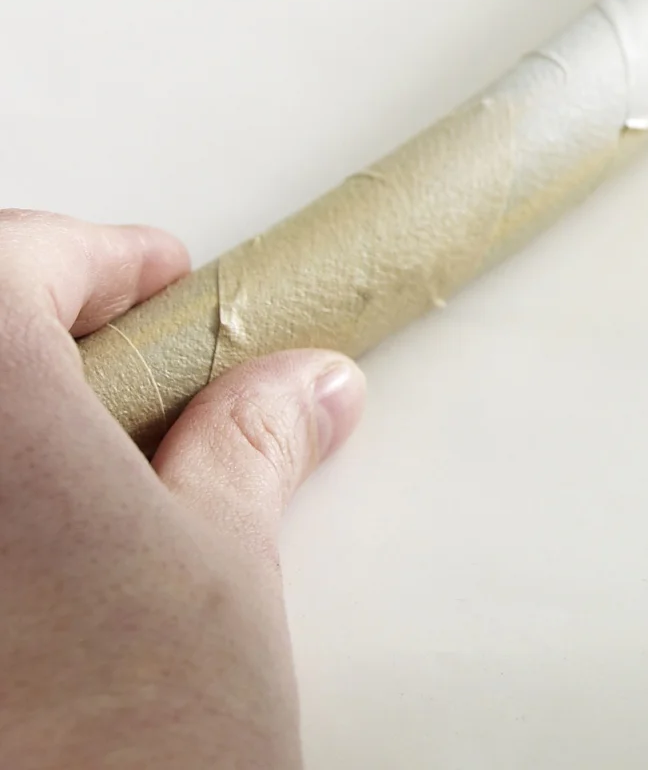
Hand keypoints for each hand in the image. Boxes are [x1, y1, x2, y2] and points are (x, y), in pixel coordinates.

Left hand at [0, 210, 363, 769]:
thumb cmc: (114, 756)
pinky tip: (27, 596)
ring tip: (75, 507)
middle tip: (121, 391)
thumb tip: (292, 396)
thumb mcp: (215, 577)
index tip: (156, 285)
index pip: (18, 256)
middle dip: (37, 351)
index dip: (100, 262)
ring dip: (11, 450)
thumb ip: (246, 449)